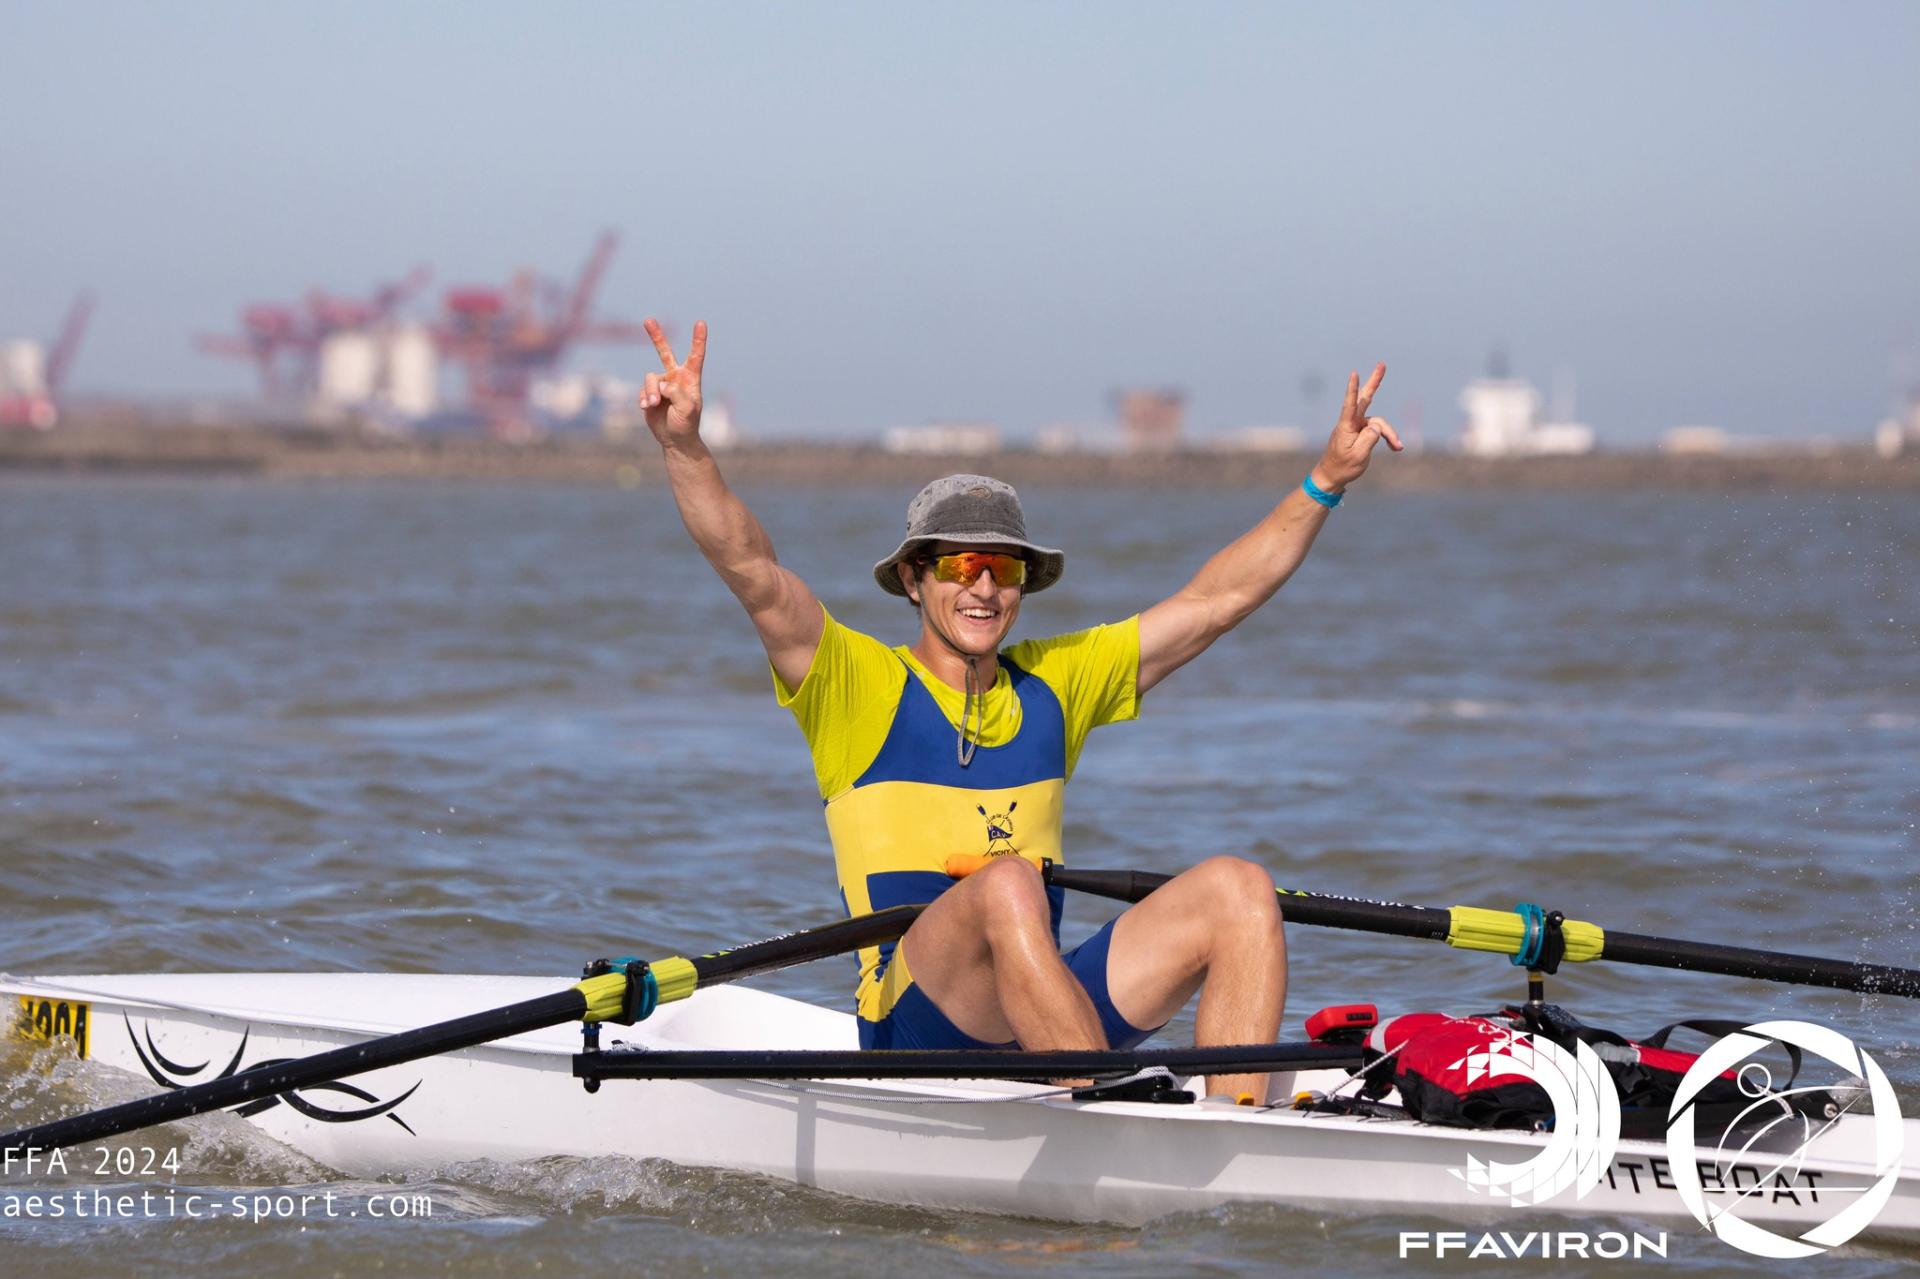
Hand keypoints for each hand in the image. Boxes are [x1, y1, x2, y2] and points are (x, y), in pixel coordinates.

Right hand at [641, 317, 706, 448]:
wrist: (674, 439)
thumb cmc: (686, 424)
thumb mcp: (687, 410)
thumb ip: (677, 393)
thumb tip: (662, 384)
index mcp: (690, 379)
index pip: (695, 356)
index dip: (698, 340)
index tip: (701, 323)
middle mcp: (675, 378)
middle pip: (665, 353)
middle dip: (656, 337)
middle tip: (648, 320)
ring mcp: (661, 385)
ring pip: (650, 378)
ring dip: (651, 392)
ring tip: (654, 405)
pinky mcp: (649, 393)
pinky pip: (643, 389)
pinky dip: (644, 398)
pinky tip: (648, 408)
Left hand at [1312, 362, 1402, 492]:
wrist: (1333, 476)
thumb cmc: (1343, 466)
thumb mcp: (1359, 456)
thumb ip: (1370, 438)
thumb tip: (1377, 426)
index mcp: (1346, 426)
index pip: (1350, 404)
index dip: (1353, 389)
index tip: (1354, 374)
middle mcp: (1352, 422)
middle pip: (1365, 398)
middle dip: (1374, 381)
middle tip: (1382, 364)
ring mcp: (1358, 425)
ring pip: (1379, 423)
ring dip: (1390, 434)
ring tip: (1398, 447)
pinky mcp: (1362, 431)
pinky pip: (1378, 431)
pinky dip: (1388, 437)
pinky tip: (1396, 447)